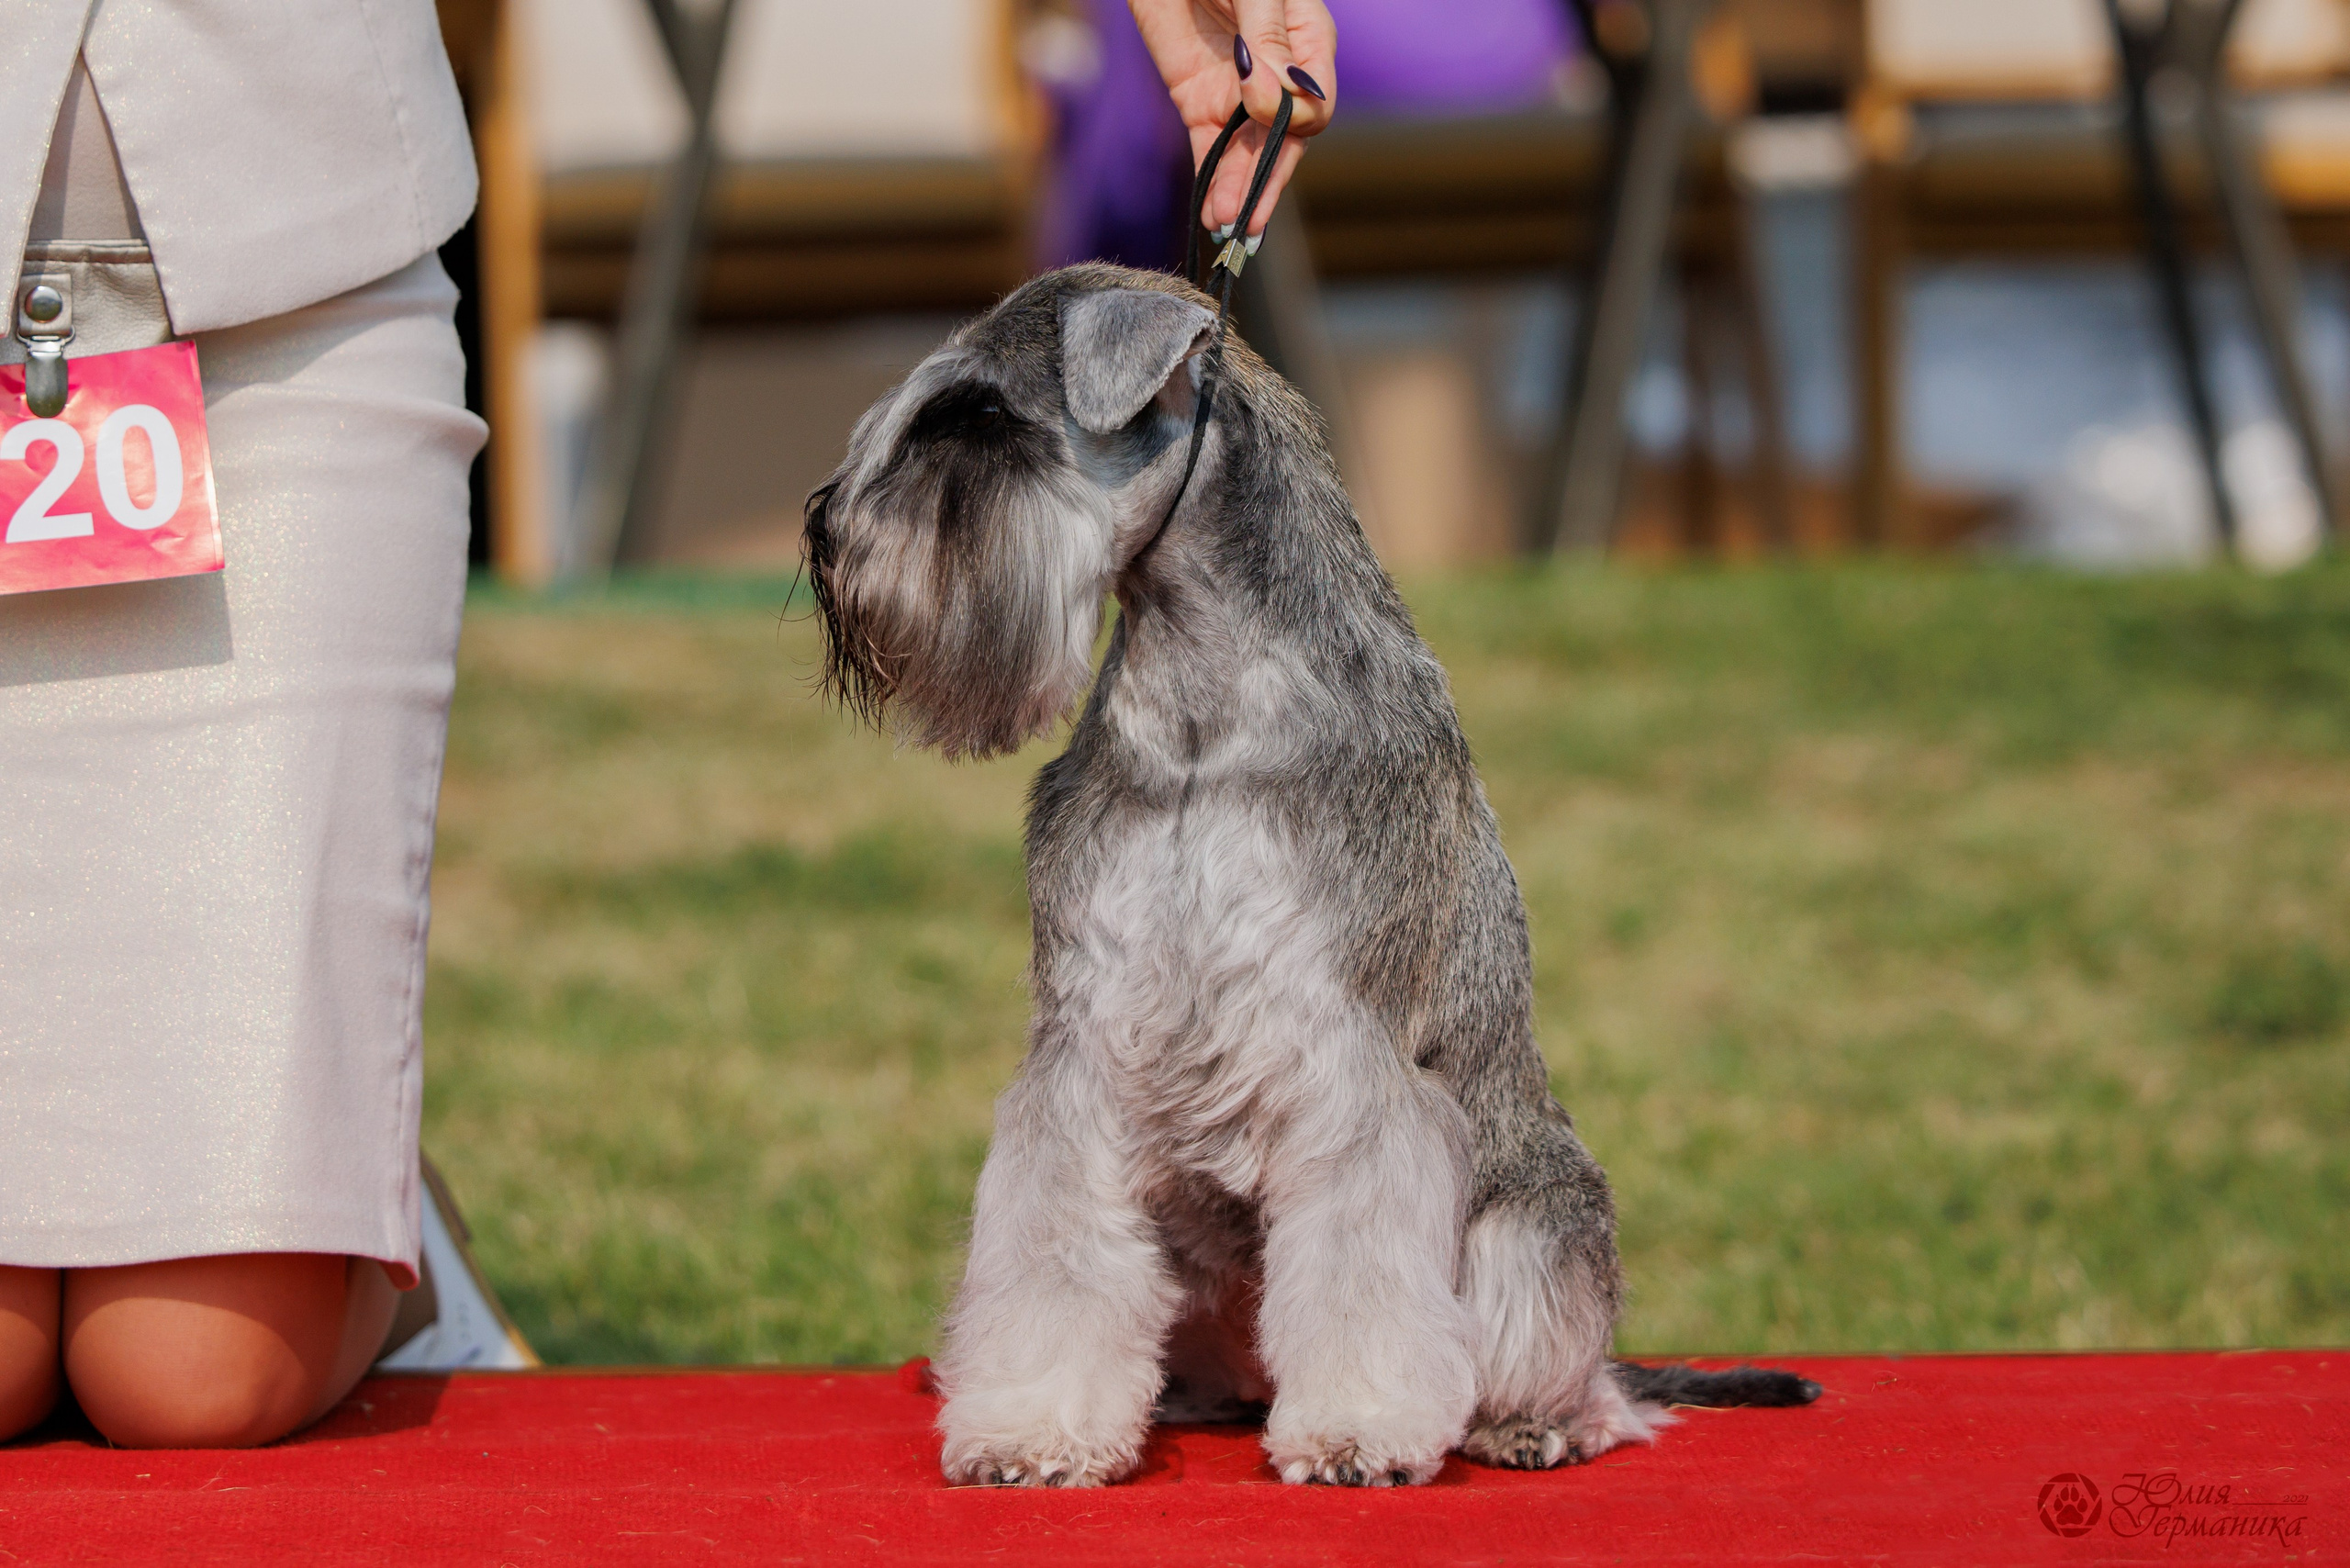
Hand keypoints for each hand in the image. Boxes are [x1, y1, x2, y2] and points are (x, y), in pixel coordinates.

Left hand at [1128, 0, 1335, 238]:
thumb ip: (1266, 37)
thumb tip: (1274, 100)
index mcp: (1308, 44)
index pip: (1315, 105)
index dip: (1294, 121)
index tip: (1264, 108)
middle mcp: (1280, 77)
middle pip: (1284, 144)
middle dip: (1266, 184)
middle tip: (1245, 222)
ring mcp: (1240, 93)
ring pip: (1248, 156)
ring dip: (1239, 194)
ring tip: (1224, 228)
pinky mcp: (1201, 100)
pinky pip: (1212, 151)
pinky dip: (1212, 183)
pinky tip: (1212, 217)